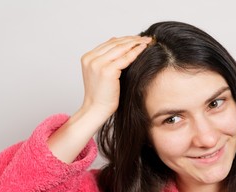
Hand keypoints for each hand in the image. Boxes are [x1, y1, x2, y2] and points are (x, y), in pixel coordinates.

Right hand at [48, 36, 150, 162]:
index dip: (125, 39)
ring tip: (147, 41)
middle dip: (132, 39)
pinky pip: (125, 58)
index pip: (109, 43)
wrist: (96, 109)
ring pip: (120, 48)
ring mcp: (98, 64)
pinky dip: (135, 52)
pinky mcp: (106, 70)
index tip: (137, 39)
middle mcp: (91, 58)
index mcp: (88, 57)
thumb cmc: (101, 95)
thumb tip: (115, 40)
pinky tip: (144, 48)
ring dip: (136, 43)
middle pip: (115, 43)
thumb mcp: (101, 73)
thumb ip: (107, 58)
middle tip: (146, 38)